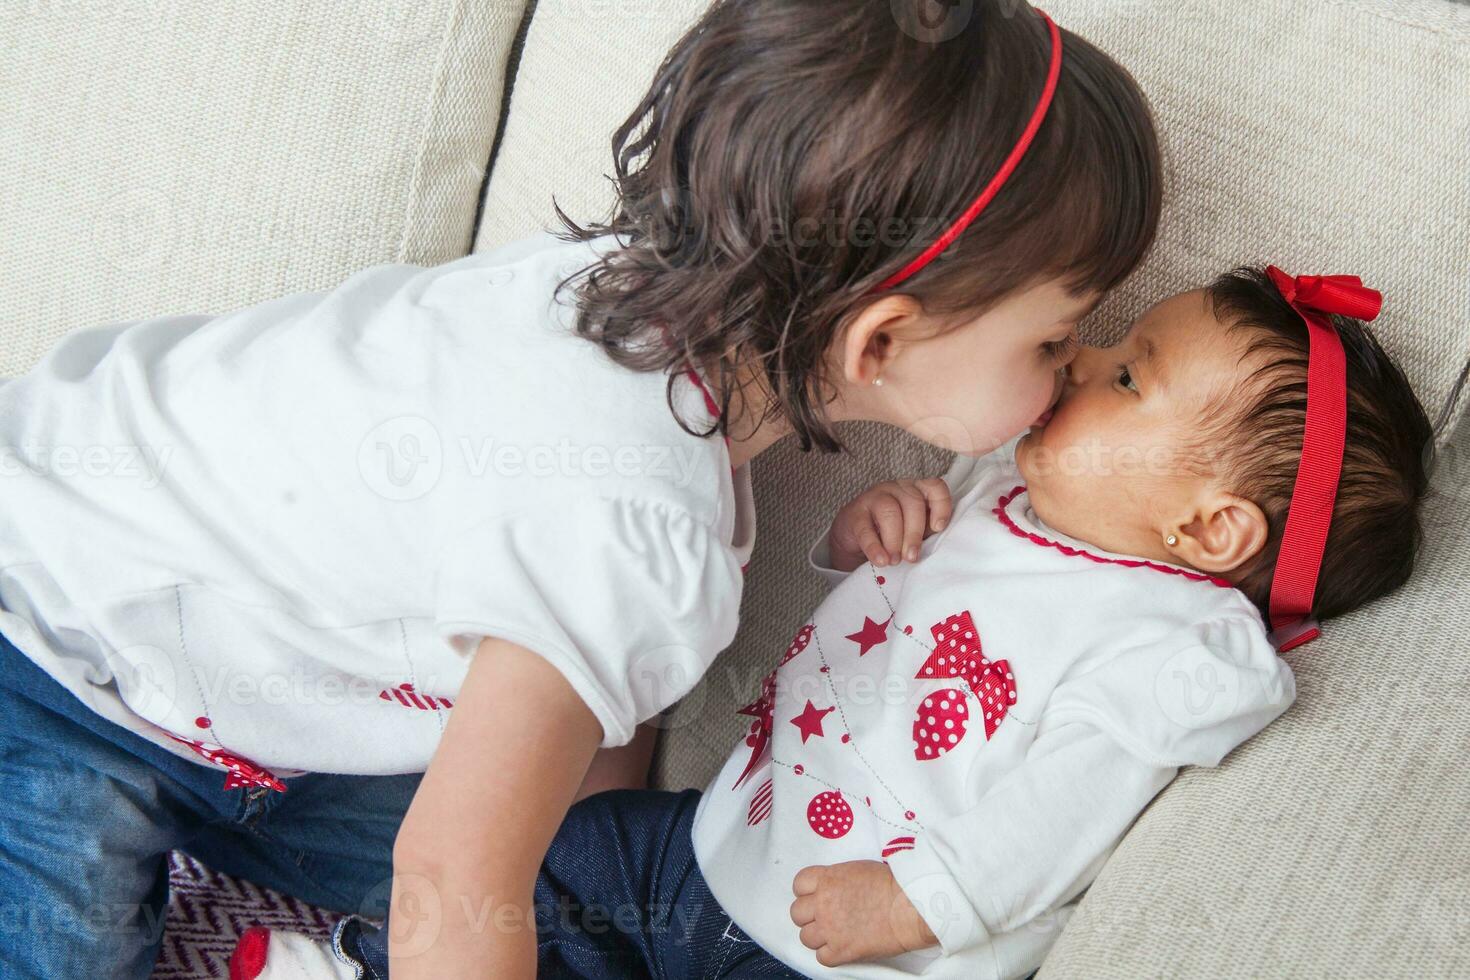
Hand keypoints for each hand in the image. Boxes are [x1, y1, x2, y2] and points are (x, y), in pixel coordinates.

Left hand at [789, 861, 938, 966]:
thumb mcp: (858, 870)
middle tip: (826, 917)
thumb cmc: (893, 885)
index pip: (799, 885)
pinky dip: (830, 954)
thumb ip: (838, 880)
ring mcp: (830, 928)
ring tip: (835, 934)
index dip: (807, 892)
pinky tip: (843, 947)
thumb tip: (835, 889)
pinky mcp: (841, 950)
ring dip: (818, 936)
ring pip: (805, 937)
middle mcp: (823, 903)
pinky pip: (821, 957)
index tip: (816, 896)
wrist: (910, 907)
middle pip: (797, 913)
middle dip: (810, 915)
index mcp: (827, 879)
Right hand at [828, 478, 951, 571]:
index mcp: (917, 491)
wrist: (855, 537)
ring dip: (895, 539)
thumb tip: (942, 546)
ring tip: (895, 561)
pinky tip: (881, 560)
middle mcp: (898, 489)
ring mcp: (875, 498)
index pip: (935, 487)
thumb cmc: (893, 533)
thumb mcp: (915, 530)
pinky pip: (865, 528)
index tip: (938, 528)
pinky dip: (874, 547)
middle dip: (914, 532)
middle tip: (912, 557)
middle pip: (912, 502)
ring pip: (889, 511)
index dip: (941, 505)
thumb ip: (928, 531)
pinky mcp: (855, 513)